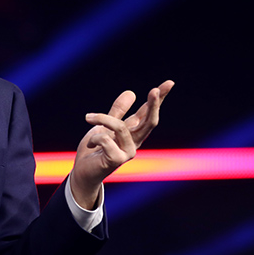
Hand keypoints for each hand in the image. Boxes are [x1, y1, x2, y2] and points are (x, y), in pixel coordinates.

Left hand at [69, 80, 173, 208]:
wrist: (83, 171)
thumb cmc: (95, 149)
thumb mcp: (105, 125)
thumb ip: (117, 111)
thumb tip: (132, 92)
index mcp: (134, 132)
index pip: (148, 113)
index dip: (159, 98)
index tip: (169, 83)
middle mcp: (135, 142)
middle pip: (150, 122)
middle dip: (153, 105)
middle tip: (154, 90)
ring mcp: (128, 152)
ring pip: (120, 126)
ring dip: (102, 119)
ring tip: (88, 117)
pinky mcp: (117, 160)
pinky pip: (105, 139)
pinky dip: (94, 137)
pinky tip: (90, 145)